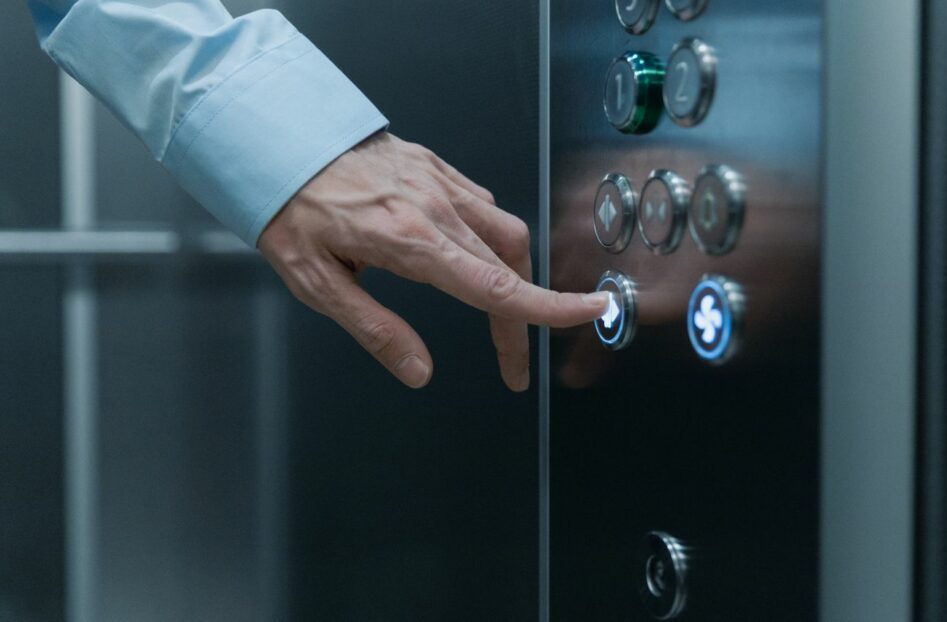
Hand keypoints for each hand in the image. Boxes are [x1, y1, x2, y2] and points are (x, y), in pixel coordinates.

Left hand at [258, 132, 608, 390]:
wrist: (276, 137)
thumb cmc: (289, 209)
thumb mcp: (317, 284)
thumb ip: (375, 330)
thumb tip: (419, 372)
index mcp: (410, 241)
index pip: (496, 285)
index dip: (547, 308)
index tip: (590, 313)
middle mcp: (435, 208)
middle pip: (509, 266)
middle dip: (523, 317)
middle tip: (509, 361)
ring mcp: (439, 182)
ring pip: (506, 231)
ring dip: (515, 275)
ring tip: (499, 310)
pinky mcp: (435, 166)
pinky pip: (482, 204)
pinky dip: (491, 236)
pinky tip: (472, 253)